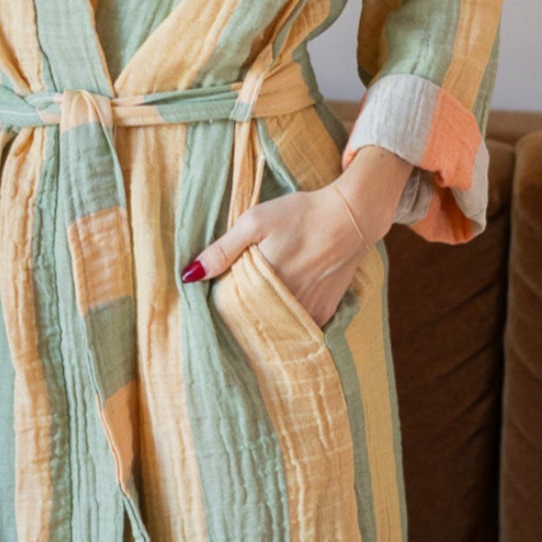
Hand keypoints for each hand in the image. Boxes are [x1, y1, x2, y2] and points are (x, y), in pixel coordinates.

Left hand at [180, 184, 370, 326]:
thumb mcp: (255, 221)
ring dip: (265, 320)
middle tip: (240, 298)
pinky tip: (282, 309)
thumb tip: (189, 276)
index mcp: (262, 283)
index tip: (222, 291)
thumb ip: (222, 250)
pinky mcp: (324, 313)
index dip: (223, 300)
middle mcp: (284, 303)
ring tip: (261, 304)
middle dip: (241, 314)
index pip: (229, 307)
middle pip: (251, 320)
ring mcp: (307, 311)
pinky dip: (288, 322)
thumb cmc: (301, 214)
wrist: (351, 216)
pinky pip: (298, 327)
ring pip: (275, 327)